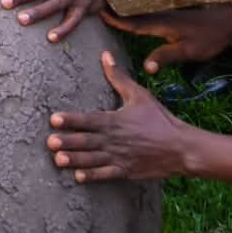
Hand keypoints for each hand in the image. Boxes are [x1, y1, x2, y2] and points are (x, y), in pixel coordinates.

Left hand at [47, 51, 196, 183]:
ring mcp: (120, 157)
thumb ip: (118, 77)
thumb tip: (105, 55)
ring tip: (57, 160)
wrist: (182, 147)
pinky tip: (78, 177)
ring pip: (92, 159)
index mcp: (115, 120)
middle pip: (86, 141)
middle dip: (67, 142)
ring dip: (74, 160)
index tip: (53, 119)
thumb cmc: (159, 119)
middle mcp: (114, 139)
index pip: (88, 119)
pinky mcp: (126, 171)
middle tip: (49, 142)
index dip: (70, 119)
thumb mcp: (139, 95)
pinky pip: (106, 175)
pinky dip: (92, 176)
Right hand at [103, 5, 231, 73]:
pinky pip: (145, 11)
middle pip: (131, 12)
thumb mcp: (189, 51)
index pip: (133, 22)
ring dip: (122, 8)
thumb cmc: (208, 38)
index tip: (99, 13)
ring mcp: (164, 13)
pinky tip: (130, 13)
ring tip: (105, 6)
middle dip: (113, 8)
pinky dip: (133, 10)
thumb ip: (167, 57)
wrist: (227, 22)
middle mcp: (159, 15)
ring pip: (138, 10)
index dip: (116, 20)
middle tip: (93, 3)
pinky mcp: (169, 14)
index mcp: (160, 24)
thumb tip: (146, 68)